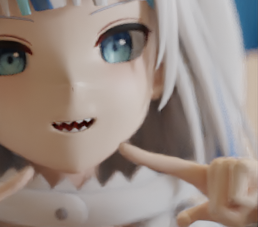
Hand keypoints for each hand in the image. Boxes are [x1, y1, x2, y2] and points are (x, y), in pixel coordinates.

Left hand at [119, 143, 256, 226]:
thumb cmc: (250, 209)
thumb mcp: (224, 213)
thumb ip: (202, 213)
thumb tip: (179, 222)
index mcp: (202, 174)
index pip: (168, 164)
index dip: (143, 157)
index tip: (120, 146)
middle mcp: (211, 165)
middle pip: (211, 204)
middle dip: (230, 217)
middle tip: (245, 208)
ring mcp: (228, 163)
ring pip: (225, 202)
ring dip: (243, 212)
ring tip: (252, 200)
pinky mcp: (245, 165)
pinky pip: (238, 195)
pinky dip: (249, 204)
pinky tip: (256, 196)